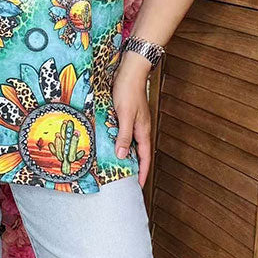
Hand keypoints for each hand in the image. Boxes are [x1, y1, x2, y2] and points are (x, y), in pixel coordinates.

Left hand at [112, 51, 151, 187]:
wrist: (130, 71)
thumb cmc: (128, 92)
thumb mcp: (124, 115)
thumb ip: (124, 136)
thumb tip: (123, 156)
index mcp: (143, 131)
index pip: (145, 158)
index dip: (143, 173)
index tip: (139, 186)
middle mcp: (141, 129)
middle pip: (140, 153)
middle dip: (135, 167)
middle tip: (126, 180)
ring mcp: (136, 122)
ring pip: (132, 144)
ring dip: (127, 155)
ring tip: (118, 167)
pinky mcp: (129, 116)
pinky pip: (126, 134)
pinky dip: (121, 142)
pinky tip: (112, 144)